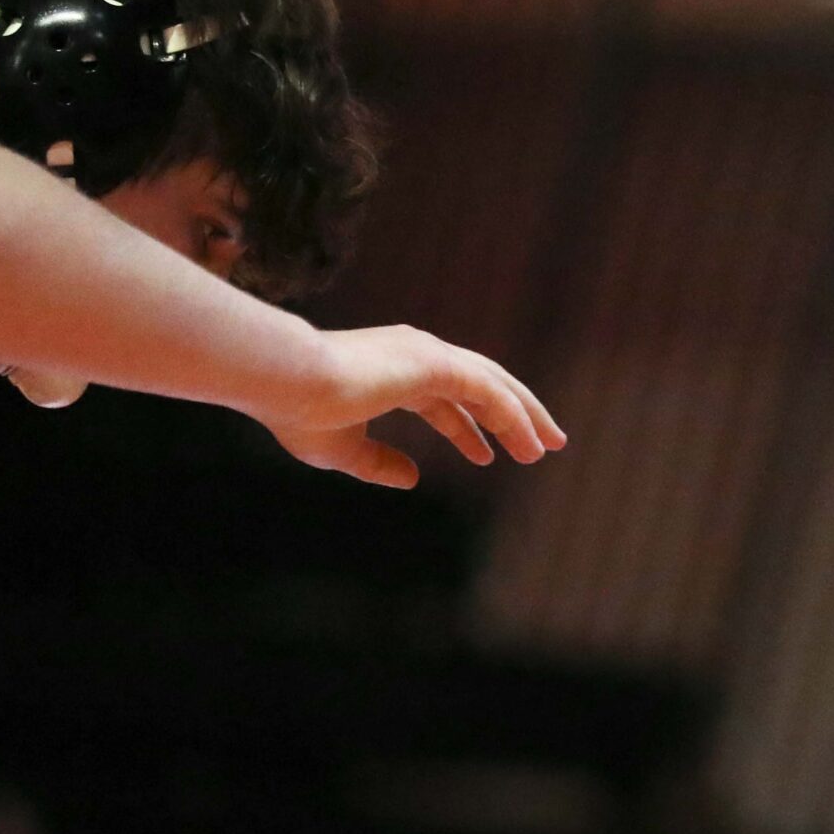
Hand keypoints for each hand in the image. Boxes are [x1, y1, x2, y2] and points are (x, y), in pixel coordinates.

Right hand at [264, 324, 566, 488]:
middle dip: (515, 414)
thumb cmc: (300, 411)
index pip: (445, 399)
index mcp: (393, 372)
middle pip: (481, 385)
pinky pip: (487, 391)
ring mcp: (426, 354)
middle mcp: (415, 356)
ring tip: (550, 447)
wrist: (283, 382)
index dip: (469, 427)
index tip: (487, 455)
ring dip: (524, 416)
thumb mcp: (343, 449)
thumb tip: (413, 479)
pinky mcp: (434, 361)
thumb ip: (378, 463)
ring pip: (493, 385)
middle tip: (546, 443)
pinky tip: (528, 441)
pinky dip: (511, 415)